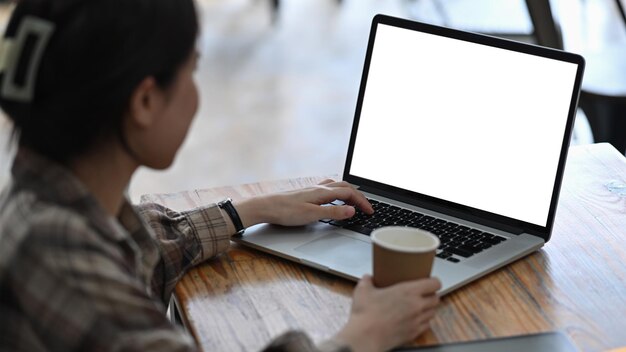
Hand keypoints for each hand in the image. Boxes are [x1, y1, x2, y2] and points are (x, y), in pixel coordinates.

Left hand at [234, 179, 373, 226]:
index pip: (349, 193)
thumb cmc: (285, 212)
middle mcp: (318, 187)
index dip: (362, 202)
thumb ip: (334, 213)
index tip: (370, 211)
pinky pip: (327, 188)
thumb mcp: (312, 215)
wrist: (265, 207)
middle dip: (358, 196)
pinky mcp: (305, 192)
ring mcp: (311, 189)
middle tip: (366, 207)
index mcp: (323, 192)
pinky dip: (336, 191)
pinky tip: (332, 198)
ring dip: (348, 191)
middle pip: (345, 186)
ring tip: (353, 201)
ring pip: (335, 185)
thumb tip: (352, 210)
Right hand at [334, 276, 440, 351]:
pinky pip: (426, 326)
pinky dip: (423, 322)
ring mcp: (417, 321)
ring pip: (433, 313)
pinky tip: (414, 320)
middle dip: (432, 296)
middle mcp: (417, 305)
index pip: (434, 284)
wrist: (366, 336)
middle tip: (424, 294)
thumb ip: (367, 281)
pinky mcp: (414, 333)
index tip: (431, 281)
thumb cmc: (366, 314)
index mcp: (408, 291)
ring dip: (428, 309)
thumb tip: (368, 278)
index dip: (434, 281)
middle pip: (436, 299)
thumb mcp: (363, 290)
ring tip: (419, 307)